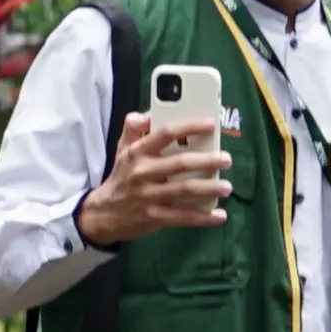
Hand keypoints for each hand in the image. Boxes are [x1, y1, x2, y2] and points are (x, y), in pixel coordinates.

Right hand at [78, 113, 234, 246]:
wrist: (103, 213)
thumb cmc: (122, 177)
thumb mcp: (122, 150)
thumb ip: (134, 129)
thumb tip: (145, 114)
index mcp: (138, 153)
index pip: (165, 134)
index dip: (189, 127)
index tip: (211, 124)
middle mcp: (143, 172)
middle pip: (180, 163)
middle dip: (206, 161)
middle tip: (226, 159)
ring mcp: (149, 196)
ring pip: (184, 190)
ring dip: (209, 188)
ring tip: (227, 186)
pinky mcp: (154, 217)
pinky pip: (182, 217)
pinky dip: (203, 217)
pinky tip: (220, 216)